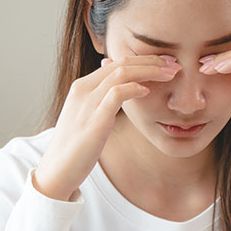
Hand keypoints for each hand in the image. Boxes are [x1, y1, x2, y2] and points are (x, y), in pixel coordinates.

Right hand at [35, 54, 180, 200]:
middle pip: (122, 63)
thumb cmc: (75, 146)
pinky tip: (148, 92)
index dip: (143, 60)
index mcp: (82, 86)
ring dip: (150, 71)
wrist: (57, 170)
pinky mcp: (95, 119)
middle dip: (151, 62)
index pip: (116, 63)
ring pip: (122, 73)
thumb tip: (116, 89)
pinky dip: (135, 88)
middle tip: (174, 64)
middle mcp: (84, 89)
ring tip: (169, 74)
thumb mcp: (87, 117)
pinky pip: (117, 93)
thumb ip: (100, 100)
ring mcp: (88, 103)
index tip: (164, 64)